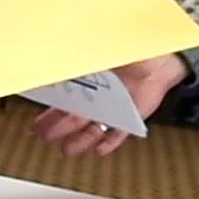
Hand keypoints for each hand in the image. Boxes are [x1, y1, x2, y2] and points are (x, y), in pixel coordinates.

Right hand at [29, 53, 189, 156]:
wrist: (163, 56)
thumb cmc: (132, 48)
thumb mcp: (100, 52)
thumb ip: (78, 61)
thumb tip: (55, 61)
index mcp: (88, 76)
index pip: (63, 94)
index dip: (48, 106)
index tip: (35, 115)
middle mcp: (100, 93)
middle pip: (74, 114)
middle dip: (57, 126)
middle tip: (42, 134)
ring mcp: (114, 106)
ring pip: (92, 127)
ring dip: (79, 139)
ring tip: (67, 148)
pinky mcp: (131, 115)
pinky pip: (118, 133)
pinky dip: (109, 142)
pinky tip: (99, 150)